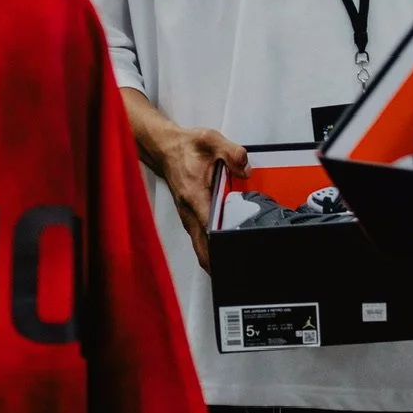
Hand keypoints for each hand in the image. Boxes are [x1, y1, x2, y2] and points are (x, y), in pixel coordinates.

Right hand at [126, 93, 246, 271]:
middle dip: (216, 261)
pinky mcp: (189, 216)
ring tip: (232, 268)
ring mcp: (187, 215)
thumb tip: (245, 169)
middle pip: (202, 245)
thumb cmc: (186, 147)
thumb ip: (232, 153)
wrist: (166, 148)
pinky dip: (209, 249)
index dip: (219, 241)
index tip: (230, 253)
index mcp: (193, 194)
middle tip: (236, 272)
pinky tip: (221, 253)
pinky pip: (199, 239)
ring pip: (199, 245)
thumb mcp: (211, 140)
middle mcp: (188, 210)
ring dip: (212, 258)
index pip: (207, 225)